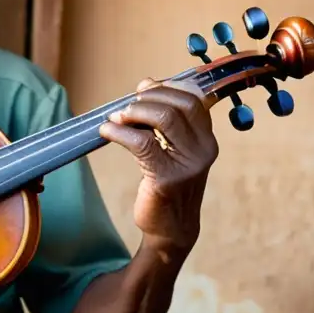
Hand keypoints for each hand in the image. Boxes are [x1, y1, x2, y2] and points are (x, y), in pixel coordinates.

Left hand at [99, 78, 218, 252]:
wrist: (171, 228)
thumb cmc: (168, 184)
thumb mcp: (174, 150)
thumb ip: (165, 121)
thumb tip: (146, 83)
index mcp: (207, 139)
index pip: (192, 99)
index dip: (165, 88)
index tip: (143, 89)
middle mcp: (203, 149)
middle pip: (178, 104)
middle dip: (148, 98)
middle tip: (126, 107)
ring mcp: (188, 163)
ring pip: (163, 118)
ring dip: (133, 112)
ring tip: (116, 118)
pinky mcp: (166, 177)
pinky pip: (141, 142)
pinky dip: (118, 131)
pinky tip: (106, 131)